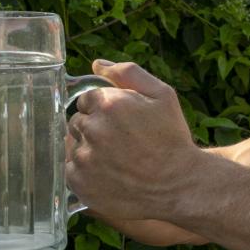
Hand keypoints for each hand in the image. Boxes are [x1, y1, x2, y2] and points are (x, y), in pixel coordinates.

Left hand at [65, 60, 206, 220]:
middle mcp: (93, 129)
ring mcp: (84, 158)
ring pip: (73, 145)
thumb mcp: (163, 96)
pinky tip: (109, 174)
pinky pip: (71, 170)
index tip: (121, 123)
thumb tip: (98, 65)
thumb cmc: (172, 139)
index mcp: (109, 104)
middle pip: (77, 122)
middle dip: (95, 128)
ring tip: (116, 160)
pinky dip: (85, 172)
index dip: (104, 110)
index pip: (86, 99)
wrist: (179, 185)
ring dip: (89, 150)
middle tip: (121, 142)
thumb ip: (129, 73)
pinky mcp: (79, 182)